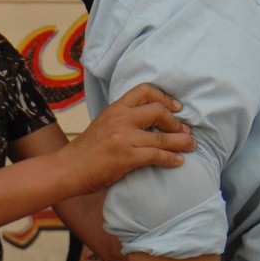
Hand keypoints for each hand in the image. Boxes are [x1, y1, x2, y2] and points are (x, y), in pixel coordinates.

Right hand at [61, 84, 194, 193]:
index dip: (165, 97)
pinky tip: (178, 161)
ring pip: (162, 136)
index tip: (177, 107)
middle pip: (158, 111)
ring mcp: (124, 138)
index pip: (145, 91)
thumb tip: (146, 123)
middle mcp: (120, 119)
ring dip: (181, 141)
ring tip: (191, 146)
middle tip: (186, 130)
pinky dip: (171, 158)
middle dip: (176, 122)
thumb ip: (122, 120)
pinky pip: (156, 155)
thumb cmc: (86, 152)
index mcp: (115, 108)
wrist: (68, 169)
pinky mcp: (126, 157)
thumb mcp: (103, 125)